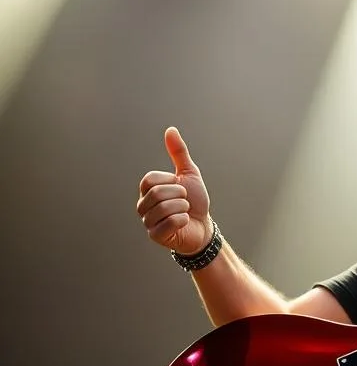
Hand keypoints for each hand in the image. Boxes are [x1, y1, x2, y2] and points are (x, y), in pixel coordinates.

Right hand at [136, 127, 212, 253]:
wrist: (204, 226)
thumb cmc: (195, 201)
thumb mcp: (189, 173)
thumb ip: (178, 153)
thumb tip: (171, 129)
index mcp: (148, 190)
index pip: (150, 179)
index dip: (171, 182)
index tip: (181, 188)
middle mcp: (143, 205)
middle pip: (156, 194)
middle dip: (179, 196)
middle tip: (185, 201)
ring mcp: (147, 221)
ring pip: (163, 209)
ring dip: (182, 208)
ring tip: (185, 211)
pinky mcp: (155, 236)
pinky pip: (169, 223)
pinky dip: (183, 220)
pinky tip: (185, 222)